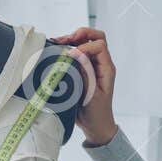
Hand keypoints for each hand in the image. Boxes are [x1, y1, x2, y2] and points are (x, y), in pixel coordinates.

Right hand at [53, 27, 117, 145]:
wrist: (95, 126)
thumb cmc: (96, 113)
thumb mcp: (91, 95)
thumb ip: (85, 74)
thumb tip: (77, 54)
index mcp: (107, 69)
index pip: (100, 46)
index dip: (85, 47)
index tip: (72, 56)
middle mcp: (100, 64)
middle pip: (96, 37)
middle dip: (81, 34)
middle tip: (65, 40)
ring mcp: (91, 66)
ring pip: (85, 43)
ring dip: (71, 40)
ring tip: (56, 42)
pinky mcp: (82, 70)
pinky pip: (77, 53)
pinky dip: (66, 49)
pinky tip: (55, 50)